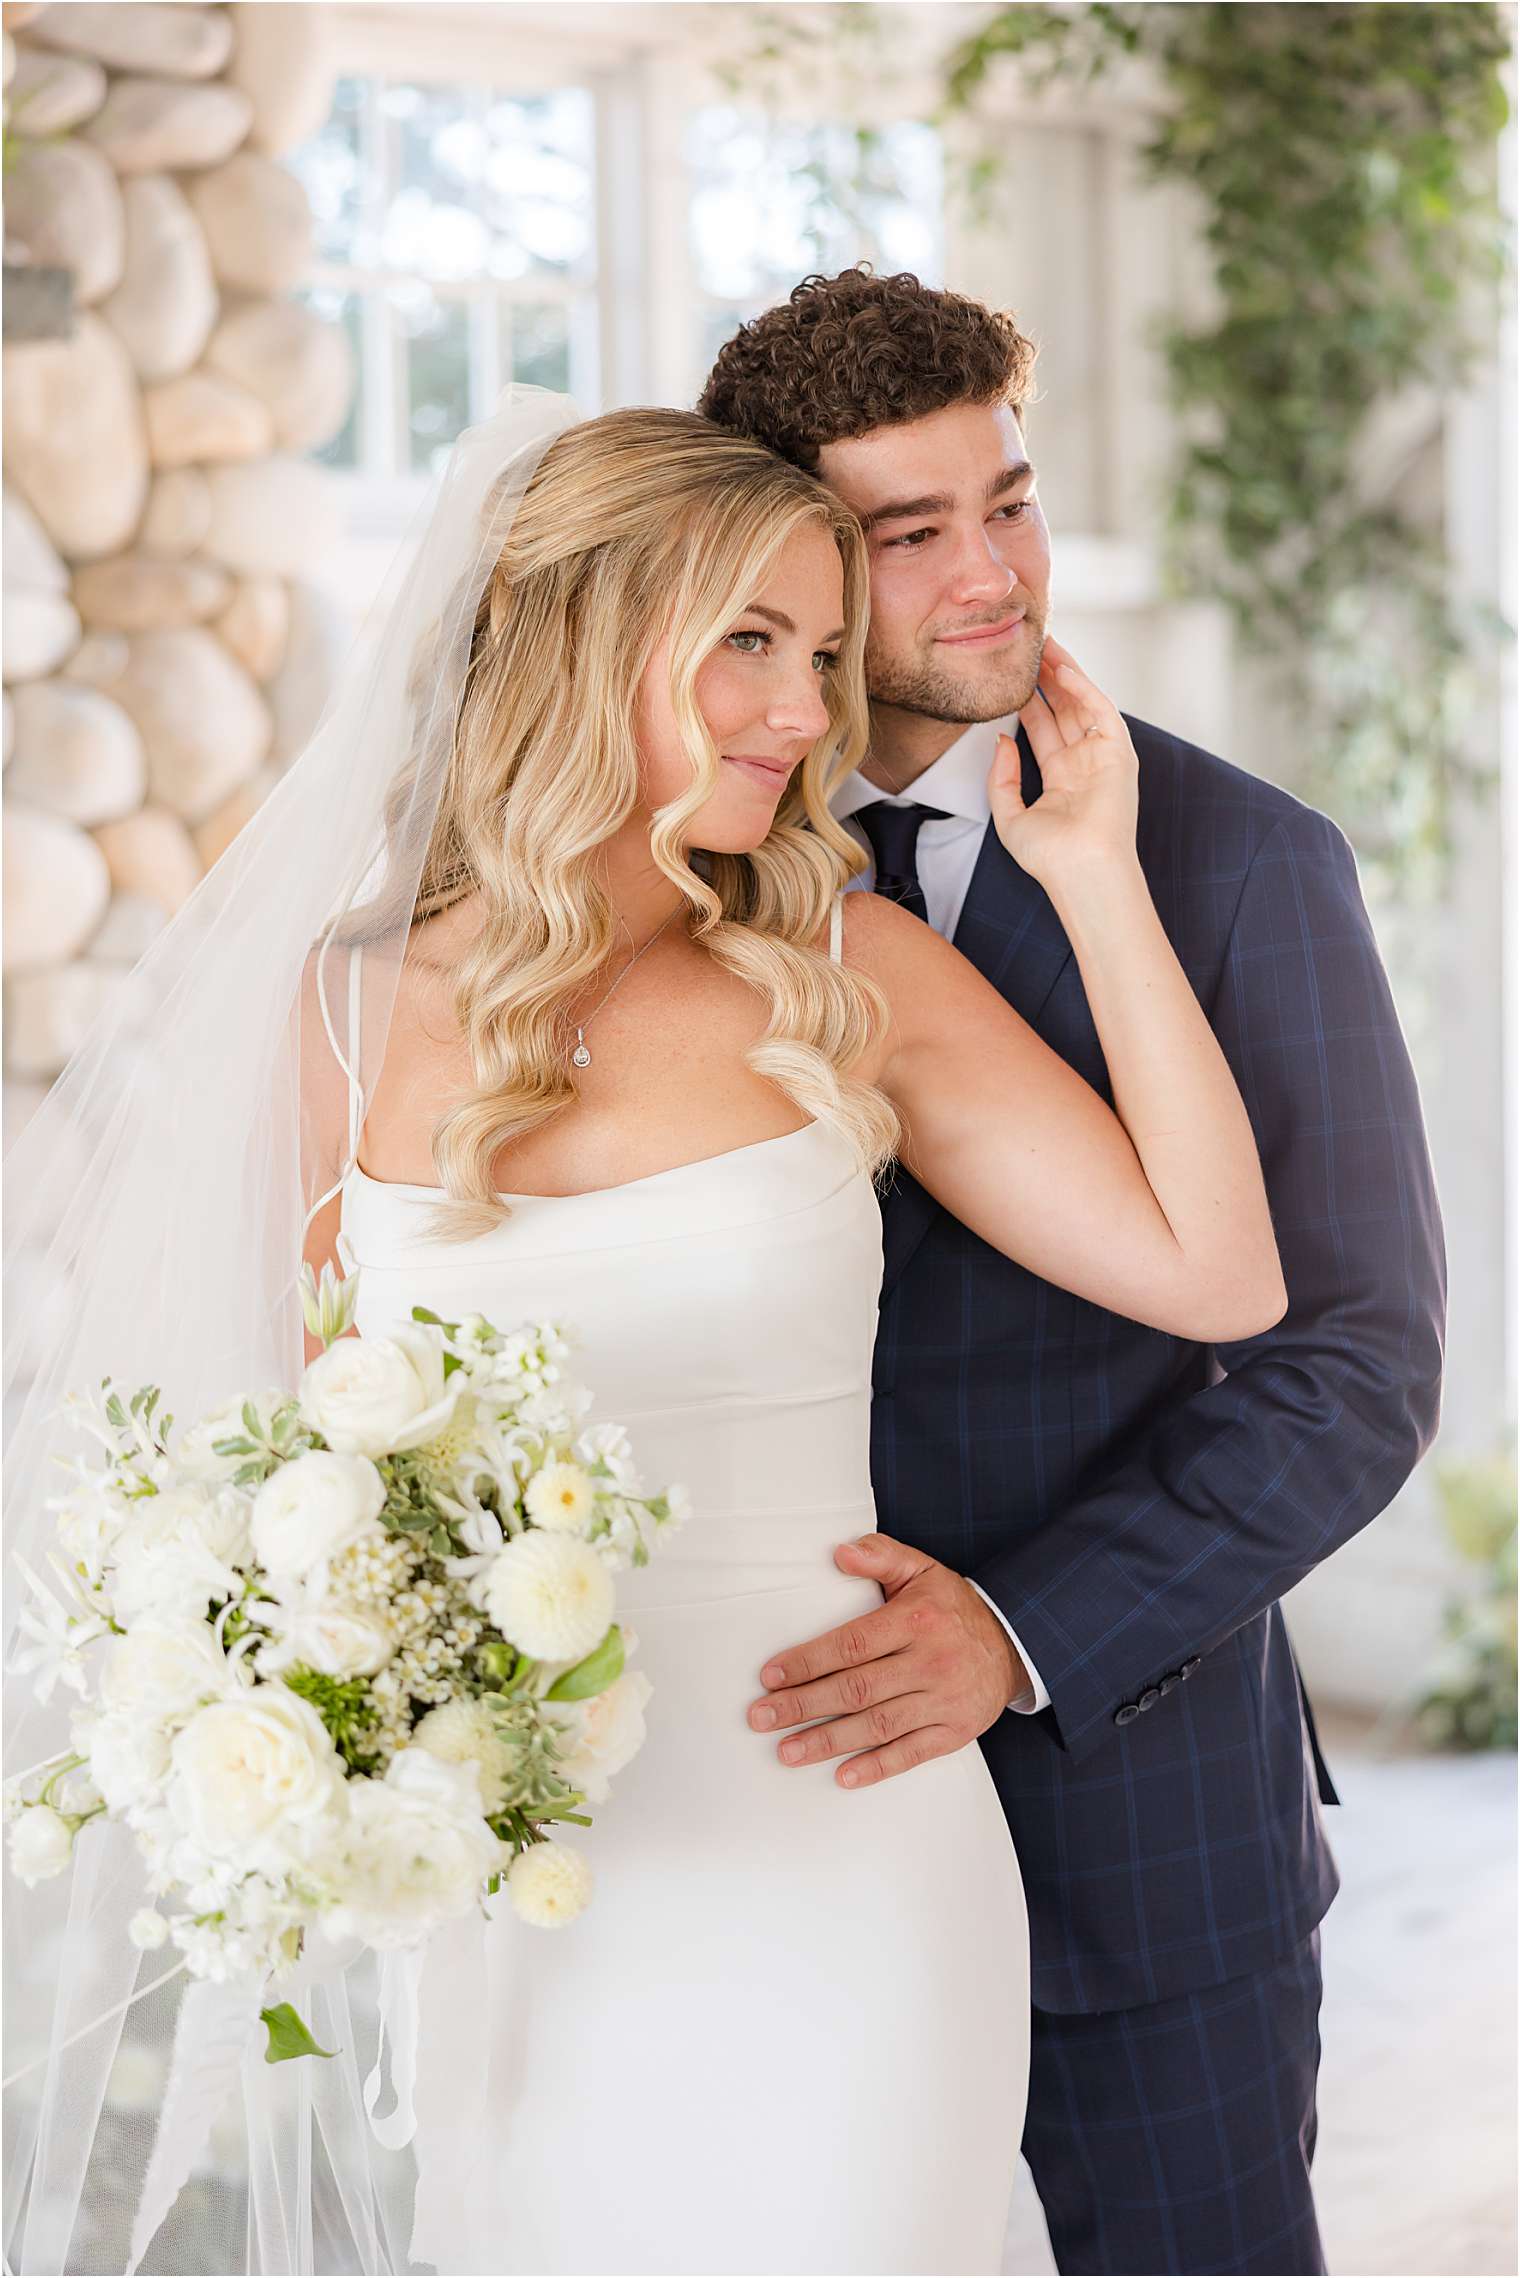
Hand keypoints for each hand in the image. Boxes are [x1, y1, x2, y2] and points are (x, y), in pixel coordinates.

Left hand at [746, 1534, 1026, 1788]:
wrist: (1012, 1644)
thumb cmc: (950, 1607)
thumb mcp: (921, 1569)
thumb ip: (880, 1554)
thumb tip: (839, 1552)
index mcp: (917, 1620)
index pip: (852, 1644)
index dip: (808, 1661)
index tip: (770, 1676)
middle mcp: (931, 1662)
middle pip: (857, 1689)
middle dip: (803, 1705)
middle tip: (760, 1717)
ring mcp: (944, 1701)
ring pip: (878, 1725)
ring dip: (828, 1741)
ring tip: (786, 1751)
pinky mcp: (955, 1732)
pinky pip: (911, 1754)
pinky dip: (876, 1767)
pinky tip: (841, 1776)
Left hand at [990, 635, 1139, 892]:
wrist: (1082, 871)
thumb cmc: (1050, 856)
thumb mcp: (1009, 815)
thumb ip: (1001, 777)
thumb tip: (1001, 739)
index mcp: (1061, 779)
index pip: (1042, 729)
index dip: (1028, 701)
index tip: (1010, 677)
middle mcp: (1084, 764)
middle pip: (1063, 710)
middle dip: (1046, 679)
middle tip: (1027, 648)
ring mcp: (1103, 756)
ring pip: (1082, 704)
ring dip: (1064, 674)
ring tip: (1043, 645)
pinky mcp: (1120, 752)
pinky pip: (1101, 710)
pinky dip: (1083, 688)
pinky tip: (1062, 669)